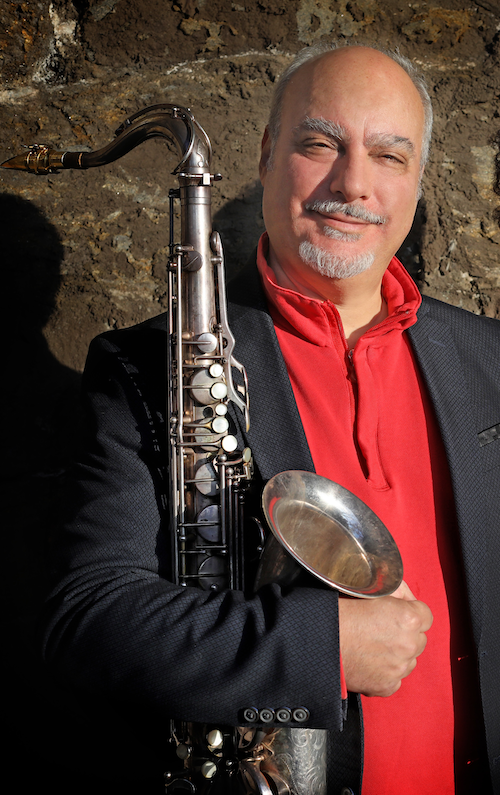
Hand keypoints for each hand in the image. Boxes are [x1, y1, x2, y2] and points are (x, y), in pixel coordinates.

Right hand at [338, 581, 432, 696]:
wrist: (316, 640)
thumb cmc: (338, 610)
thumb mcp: (368, 588)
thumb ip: (393, 590)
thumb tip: (403, 595)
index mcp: (408, 618)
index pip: (425, 615)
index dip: (410, 610)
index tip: (396, 611)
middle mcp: (409, 645)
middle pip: (418, 638)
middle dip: (405, 633)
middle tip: (381, 627)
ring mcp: (399, 668)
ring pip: (409, 659)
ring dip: (397, 653)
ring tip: (373, 645)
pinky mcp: (386, 686)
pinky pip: (395, 678)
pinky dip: (385, 671)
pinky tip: (368, 660)